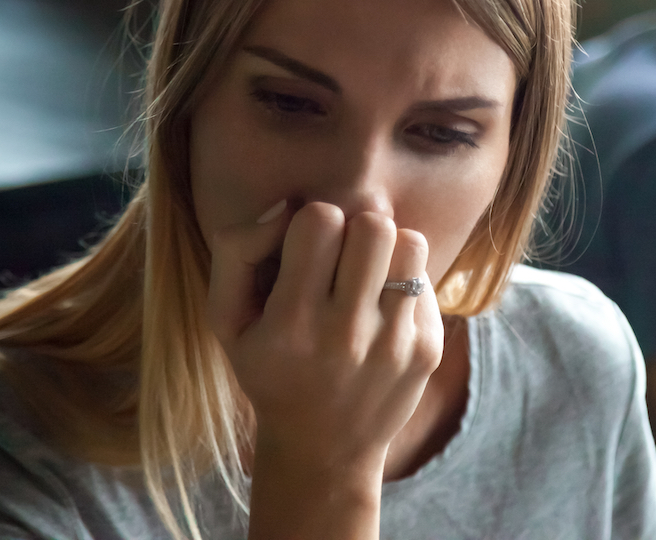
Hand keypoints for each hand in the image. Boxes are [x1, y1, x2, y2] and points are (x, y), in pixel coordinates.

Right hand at [205, 200, 443, 538]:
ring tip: (365, 275)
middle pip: (373, 225)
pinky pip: (426, 279)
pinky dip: (403, 283)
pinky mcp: (427, 350)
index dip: (312, 222)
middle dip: (354, 228)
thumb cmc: (268, 369)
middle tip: (340, 257)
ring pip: (410, 244)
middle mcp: (346, 334)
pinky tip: (380, 310)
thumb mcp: (227, 320)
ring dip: (386, 249)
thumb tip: (287, 205)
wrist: (322, 450)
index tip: (306, 249)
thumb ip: (238, 251)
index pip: (320, 219)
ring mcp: (394, 344)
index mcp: (291, 323)